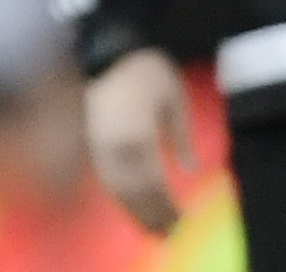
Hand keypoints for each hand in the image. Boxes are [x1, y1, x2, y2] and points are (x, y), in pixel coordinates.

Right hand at [83, 48, 195, 235]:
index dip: (167, 205)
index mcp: (141, 138)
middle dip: (151, 214)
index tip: (181, 220)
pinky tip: (128, 204)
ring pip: (118, 189)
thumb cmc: (147, 71)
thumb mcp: (174, 98)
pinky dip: (118, 196)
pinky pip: (105, 177)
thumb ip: (182, 136)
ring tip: (149, 227)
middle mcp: (118, 149)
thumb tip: (192, 169)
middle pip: (135, 192)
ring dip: (134, 210)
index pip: (155, 183)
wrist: (107, 52)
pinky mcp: (93, 142)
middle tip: (168, 233)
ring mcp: (101, 147)